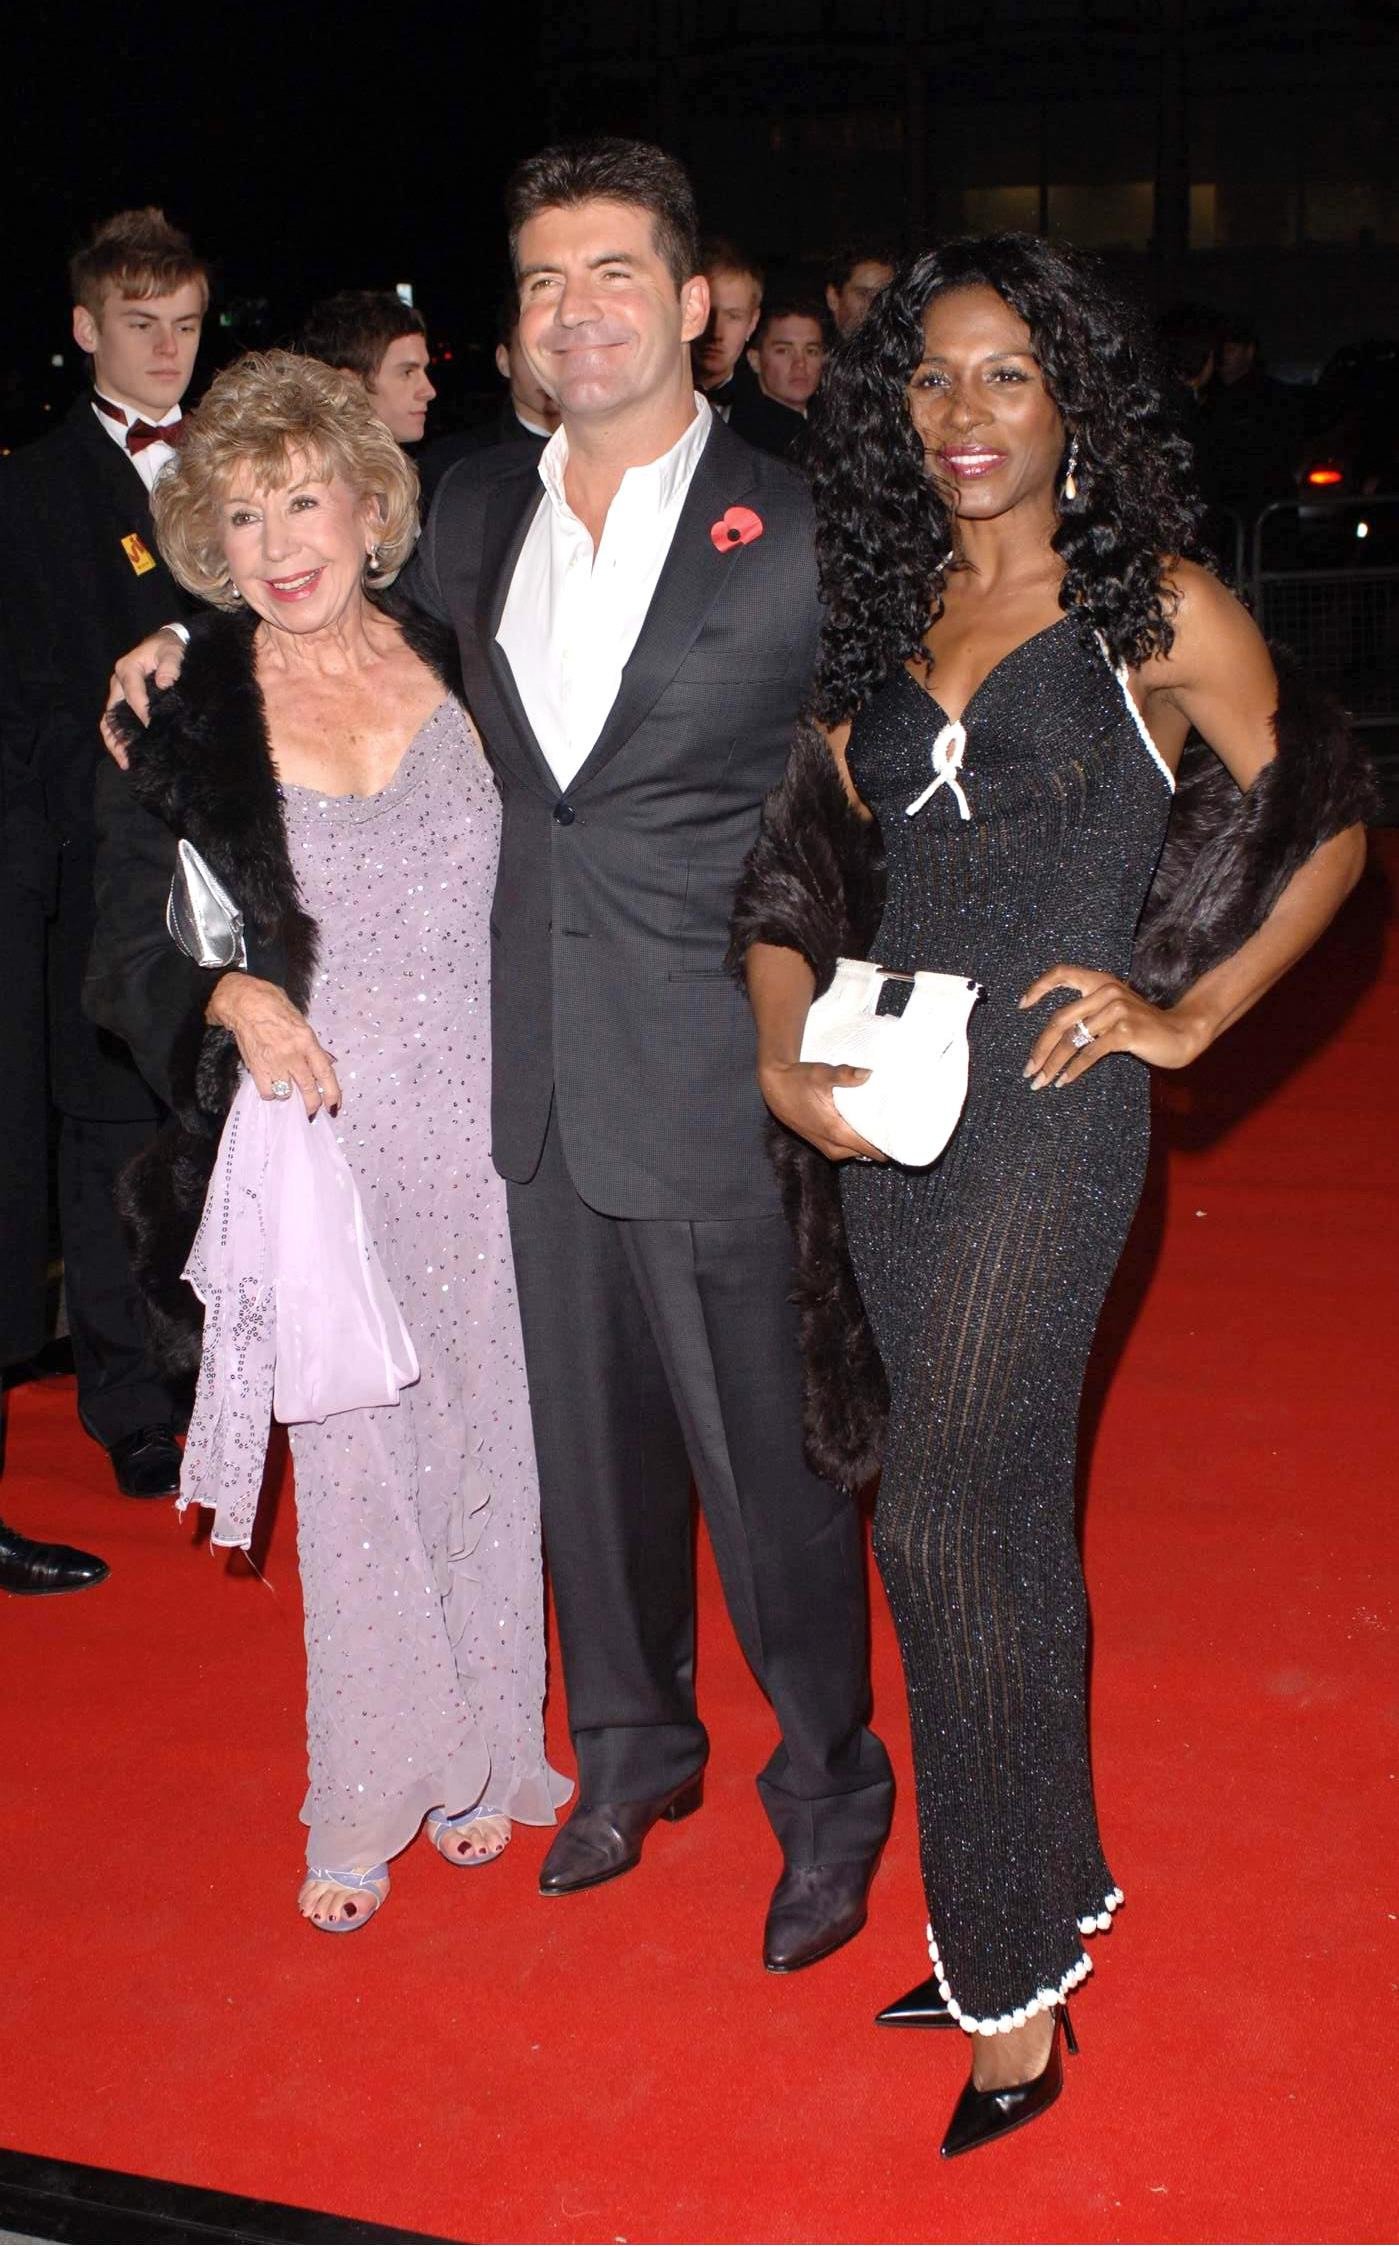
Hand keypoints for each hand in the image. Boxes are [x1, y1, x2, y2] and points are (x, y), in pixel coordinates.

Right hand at [100, 628, 188, 764]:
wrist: (166, 644)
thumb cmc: (168, 648)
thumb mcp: (172, 651)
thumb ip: (169, 665)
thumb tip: (164, 683)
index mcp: (128, 669)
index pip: (133, 695)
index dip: (142, 714)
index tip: (152, 730)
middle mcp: (118, 682)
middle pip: (112, 712)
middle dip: (118, 737)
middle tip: (128, 758)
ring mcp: (119, 692)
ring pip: (109, 720)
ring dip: (115, 741)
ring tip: (124, 762)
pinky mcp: (124, 700)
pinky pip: (116, 720)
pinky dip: (119, 737)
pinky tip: (127, 753)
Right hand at [208, 974, 341, 1116]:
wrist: (245, 1003)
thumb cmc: (273, 1006)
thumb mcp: (300, 1021)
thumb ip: (312, 1044)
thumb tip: (325, 1061)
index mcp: (307, 1041)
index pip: (324, 1072)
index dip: (332, 1092)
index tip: (334, 1106)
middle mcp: (293, 1054)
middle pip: (308, 1088)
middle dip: (312, 1104)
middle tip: (312, 1112)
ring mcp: (274, 1063)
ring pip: (287, 1093)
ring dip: (288, 1094)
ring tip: (285, 1086)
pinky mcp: (257, 1068)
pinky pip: (268, 1092)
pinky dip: (270, 1093)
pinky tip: (270, 1084)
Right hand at [757, 1058, 887, 1163]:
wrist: (774, 1088)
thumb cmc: (798, 1080)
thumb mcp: (821, 1074)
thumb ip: (845, 1074)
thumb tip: (868, 1073)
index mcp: (836, 1132)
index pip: (870, 1149)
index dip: (888, 1147)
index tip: (904, 1138)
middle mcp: (832, 1145)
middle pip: (866, 1154)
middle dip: (881, 1146)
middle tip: (898, 1131)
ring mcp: (826, 1147)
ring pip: (855, 1154)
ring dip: (868, 1145)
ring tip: (884, 1131)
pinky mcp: (821, 1144)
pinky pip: (845, 1150)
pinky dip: (856, 1144)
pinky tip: (863, 1130)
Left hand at [1019, 965, 1209, 1089]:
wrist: (1181, 1034)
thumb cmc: (1145, 1026)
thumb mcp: (1116, 1010)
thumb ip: (1090, 1012)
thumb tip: (1052, 1039)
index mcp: (1102, 981)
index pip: (1063, 973)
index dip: (1039, 986)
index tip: (1022, 1005)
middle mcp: (1106, 991)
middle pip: (1059, 1019)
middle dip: (1040, 1048)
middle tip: (1028, 1069)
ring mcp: (1116, 1010)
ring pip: (1071, 1039)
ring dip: (1052, 1064)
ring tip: (1040, 1081)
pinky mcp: (1124, 1031)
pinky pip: (1089, 1053)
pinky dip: (1073, 1069)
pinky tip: (1063, 1081)